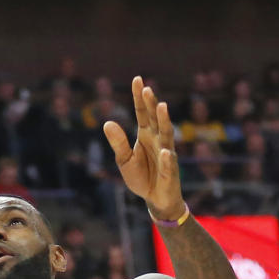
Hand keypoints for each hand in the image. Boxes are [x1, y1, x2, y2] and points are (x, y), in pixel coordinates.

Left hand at [103, 77, 183, 219]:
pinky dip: (167, 159)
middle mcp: (158, 140)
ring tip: (161, 106)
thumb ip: (118, 142)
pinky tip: (165, 152)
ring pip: (166, 135)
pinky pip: (169, 164)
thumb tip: (107, 122)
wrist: (155, 199)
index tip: (137, 79)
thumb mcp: (124, 160)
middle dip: (151, 104)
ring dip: (164, 121)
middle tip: (147, 89)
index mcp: (145, 135)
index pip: (142, 113)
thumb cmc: (141, 177)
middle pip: (155, 119)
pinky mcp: (171, 172)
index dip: (139, 98)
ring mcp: (166, 154)